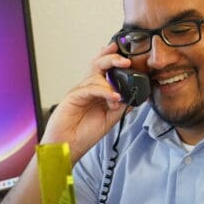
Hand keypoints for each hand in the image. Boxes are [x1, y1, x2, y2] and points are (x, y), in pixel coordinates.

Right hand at [40, 44, 134, 163]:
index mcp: (97, 92)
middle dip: (113, 58)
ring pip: (96, 74)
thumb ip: (120, 107)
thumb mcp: (109, 119)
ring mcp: (81, 91)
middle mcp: (88, 88)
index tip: (129, 56)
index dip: (115, 60)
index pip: (106, 70)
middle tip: (126, 61)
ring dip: (111, 83)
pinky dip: (104, 91)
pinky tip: (114, 97)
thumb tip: (135, 96)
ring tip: (118, 97)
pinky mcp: (74, 96)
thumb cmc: (83, 134)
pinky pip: (91, 88)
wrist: (68, 146)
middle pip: (99, 64)